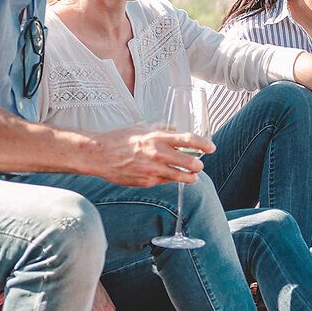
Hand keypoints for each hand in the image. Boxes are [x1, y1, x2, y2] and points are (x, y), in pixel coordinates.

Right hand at [93, 124, 213, 186]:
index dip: (204, 144)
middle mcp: (158, 154)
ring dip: (190, 177)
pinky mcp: (148, 182)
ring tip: (193, 176)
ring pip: (182, 177)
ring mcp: (153, 170)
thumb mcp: (142, 128)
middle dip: (199, 165)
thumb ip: (162, 129)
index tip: (211, 148)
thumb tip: (176, 130)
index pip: (188, 140)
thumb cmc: (120, 139)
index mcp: (158, 138)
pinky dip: (169, 179)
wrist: (100, 155)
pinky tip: (168, 177)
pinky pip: (165, 181)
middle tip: (200, 164)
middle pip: (191, 163)